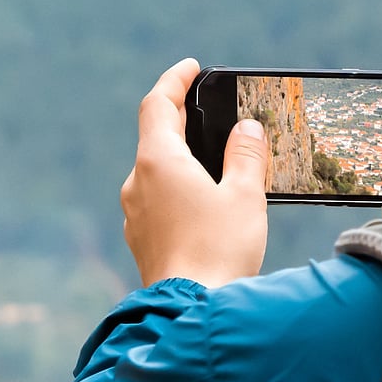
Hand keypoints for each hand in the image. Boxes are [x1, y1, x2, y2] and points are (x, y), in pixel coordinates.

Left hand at [121, 59, 270, 287]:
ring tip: (215, 158)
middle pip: (155, 136)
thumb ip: (246, 155)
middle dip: (182, 119)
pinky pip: (158, 199)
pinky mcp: (141, 239)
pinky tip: (205, 201)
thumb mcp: (244, 194)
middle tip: (207, 107)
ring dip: (182, 157)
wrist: (192, 313)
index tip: (192, 68)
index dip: (174, 81)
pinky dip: (179, 187)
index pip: (157, 104)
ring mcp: (135, 213)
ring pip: (157, 171)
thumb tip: (246, 129)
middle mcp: (137, 182)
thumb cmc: (220, 250)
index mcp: (158, 161)